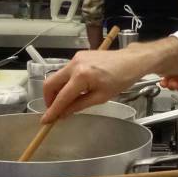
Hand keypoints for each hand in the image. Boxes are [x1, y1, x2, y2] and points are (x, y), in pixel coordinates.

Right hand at [42, 37, 177, 123]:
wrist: (132, 61)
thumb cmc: (121, 79)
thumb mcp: (101, 97)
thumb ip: (79, 105)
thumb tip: (63, 114)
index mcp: (81, 76)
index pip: (62, 97)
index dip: (53, 110)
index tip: (45, 121)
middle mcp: (74, 64)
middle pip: (51, 83)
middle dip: (49, 99)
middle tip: (54, 111)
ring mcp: (76, 58)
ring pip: (57, 77)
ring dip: (57, 91)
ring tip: (65, 102)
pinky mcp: (78, 55)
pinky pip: (66, 71)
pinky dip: (65, 82)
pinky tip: (74, 90)